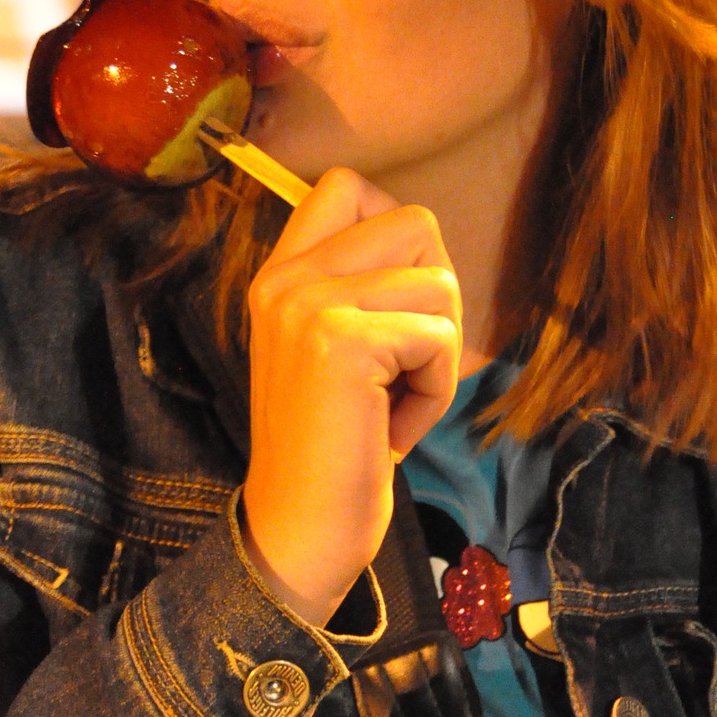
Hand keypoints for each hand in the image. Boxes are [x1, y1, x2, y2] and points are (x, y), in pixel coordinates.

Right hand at [243, 167, 461, 624]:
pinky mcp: (339, 341)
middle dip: (435, 296)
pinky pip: (438, 335)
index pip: (347, 185)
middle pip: (414, 221)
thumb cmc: (335, 449)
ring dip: (438, 353)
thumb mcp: (334, 350)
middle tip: (403, 364)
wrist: (298, 531)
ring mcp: (307, 304)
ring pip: (437, 281)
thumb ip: (360, 288)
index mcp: (279, 275)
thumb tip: (426, 239)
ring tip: (392, 402)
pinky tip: (392, 428)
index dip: (400, 238)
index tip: (392, 310)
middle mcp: (285, 278)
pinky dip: (434, 391)